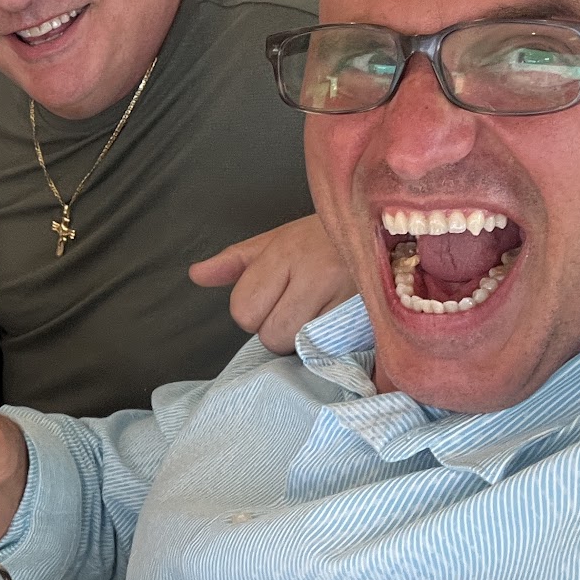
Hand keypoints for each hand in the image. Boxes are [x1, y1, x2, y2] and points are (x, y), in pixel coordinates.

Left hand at [188, 213, 354, 353]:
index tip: (271, 298)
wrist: (384, 230)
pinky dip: (328, 344)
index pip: (243, 310)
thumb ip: (234, 262)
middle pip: (270, 335)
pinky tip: (334, 324)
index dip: (252, 312)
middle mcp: (314, 274)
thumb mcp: (275, 241)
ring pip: (300, 346)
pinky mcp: (370, 316)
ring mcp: (345, 297)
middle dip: (276, 329)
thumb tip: (196, 275)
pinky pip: (331, 350)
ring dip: (302, 339)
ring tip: (316, 314)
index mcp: (284, 253)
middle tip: (295, 308)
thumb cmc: (322, 237)